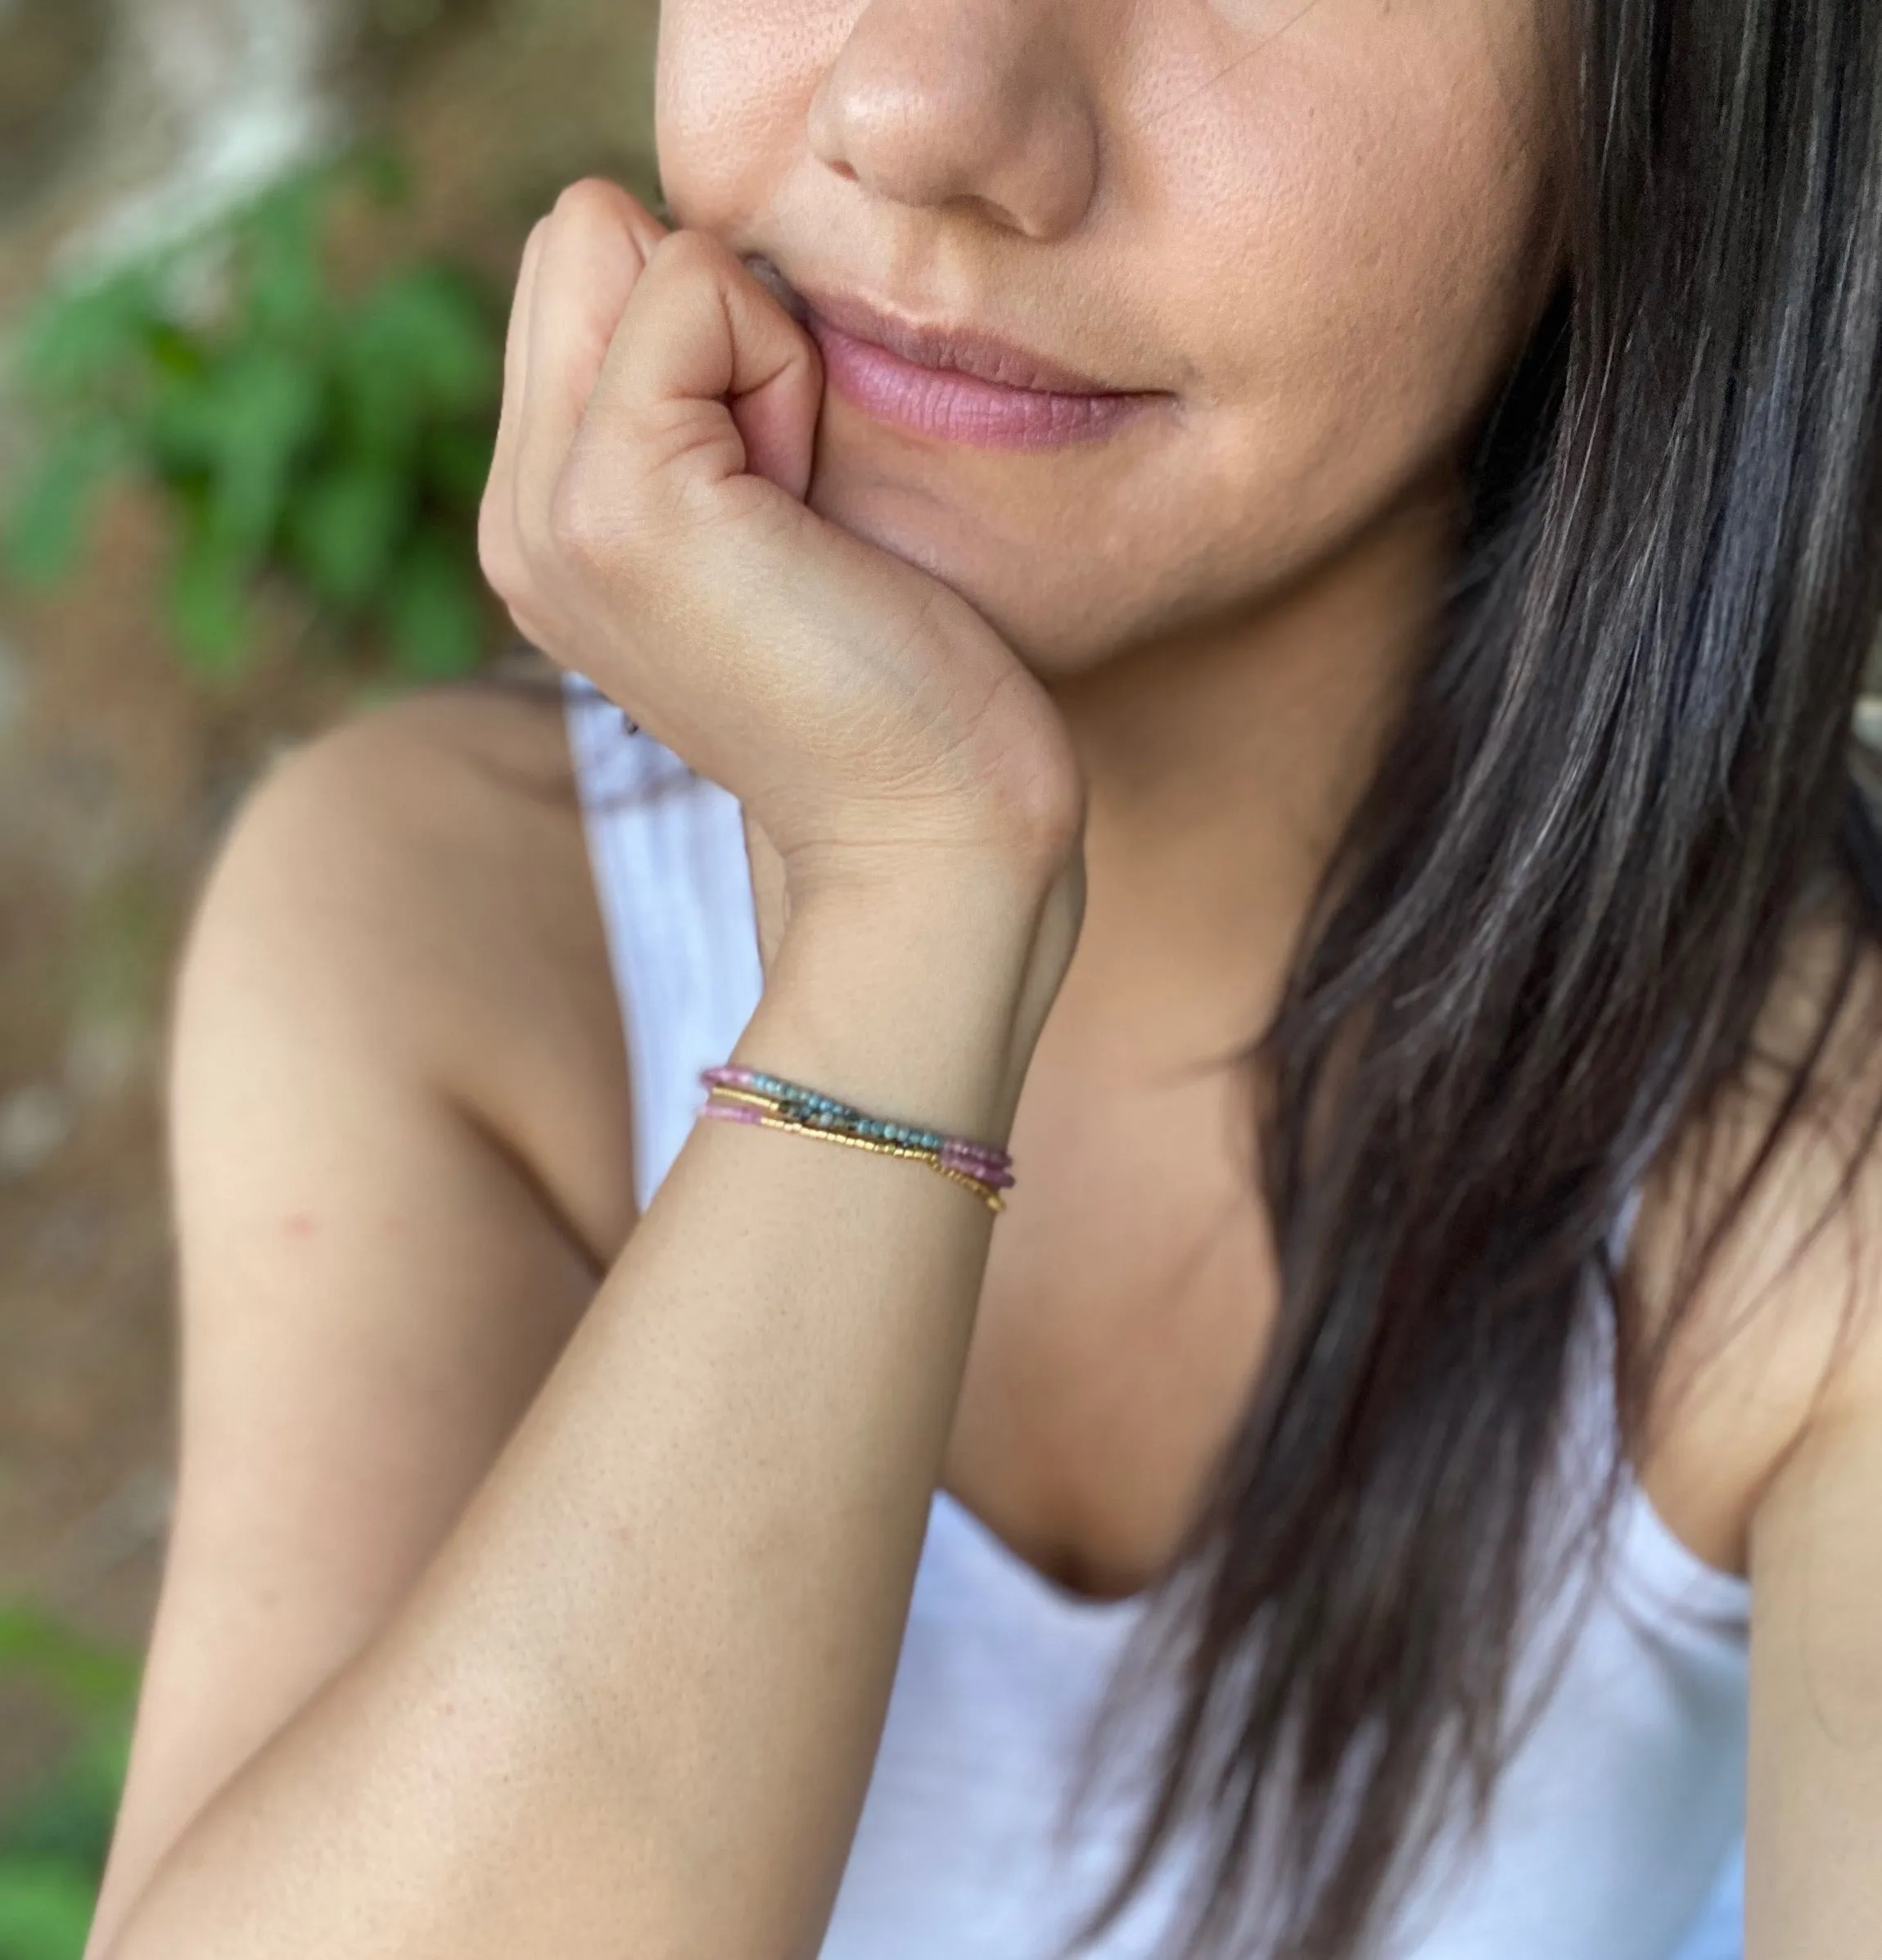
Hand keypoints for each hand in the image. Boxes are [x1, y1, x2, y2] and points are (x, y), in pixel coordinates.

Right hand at [478, 179, 1085, 908]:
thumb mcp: (761, 514)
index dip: (710, 333)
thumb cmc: (894, 673)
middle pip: (577, 233)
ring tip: (795, 514)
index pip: (576, 263)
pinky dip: (781, 371)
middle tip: (787, 496)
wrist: (929, 831)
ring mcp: (545, 511)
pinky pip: (693, 285)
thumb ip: (689, 397)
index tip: (780, 487)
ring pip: (620, 240)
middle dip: (715, 325)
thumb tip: (685, 249)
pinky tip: (806, 514)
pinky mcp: (614, 503)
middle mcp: (515, 512)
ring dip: (752, 351)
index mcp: (541, 514)